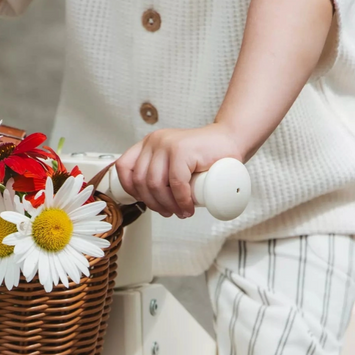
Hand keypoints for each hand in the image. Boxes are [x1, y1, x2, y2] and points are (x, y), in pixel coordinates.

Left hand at [116, 123, 243, 218]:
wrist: (230, 142)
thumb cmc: (203, 158)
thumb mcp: (173, 164)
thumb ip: (159, 173)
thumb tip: (146, 199)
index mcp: (148, 145)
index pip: (125, 169)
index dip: (131, 191)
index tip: (146, 202)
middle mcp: (154, 142)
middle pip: (141, 182)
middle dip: (155, 205)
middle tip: (170, 212)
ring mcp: (168, 144)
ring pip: (155, 185)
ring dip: (168, 205)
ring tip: (181, 211)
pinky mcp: (183, 150)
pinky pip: (175, 183)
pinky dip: (181, 200)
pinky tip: (188, 206)